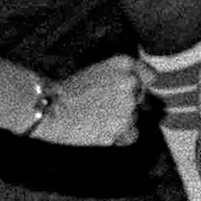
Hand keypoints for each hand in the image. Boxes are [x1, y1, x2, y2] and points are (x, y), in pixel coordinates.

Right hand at [32, 54, 147, 148]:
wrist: (50, 109)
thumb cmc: (69, 91)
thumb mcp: (100, 70)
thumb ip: (124, 75)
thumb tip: (143, 88)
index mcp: (125, 64)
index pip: (150, 77)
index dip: (139, 87)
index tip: (129, 94)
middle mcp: (131, 83)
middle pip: (141, 100)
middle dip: (127, 105)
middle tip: (103, 109)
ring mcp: (127, 106)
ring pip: (135, 119)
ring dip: (121, 122)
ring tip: (97, 120)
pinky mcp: (120, 128)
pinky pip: (129, 136)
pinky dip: (118, 137)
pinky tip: (99, 131)